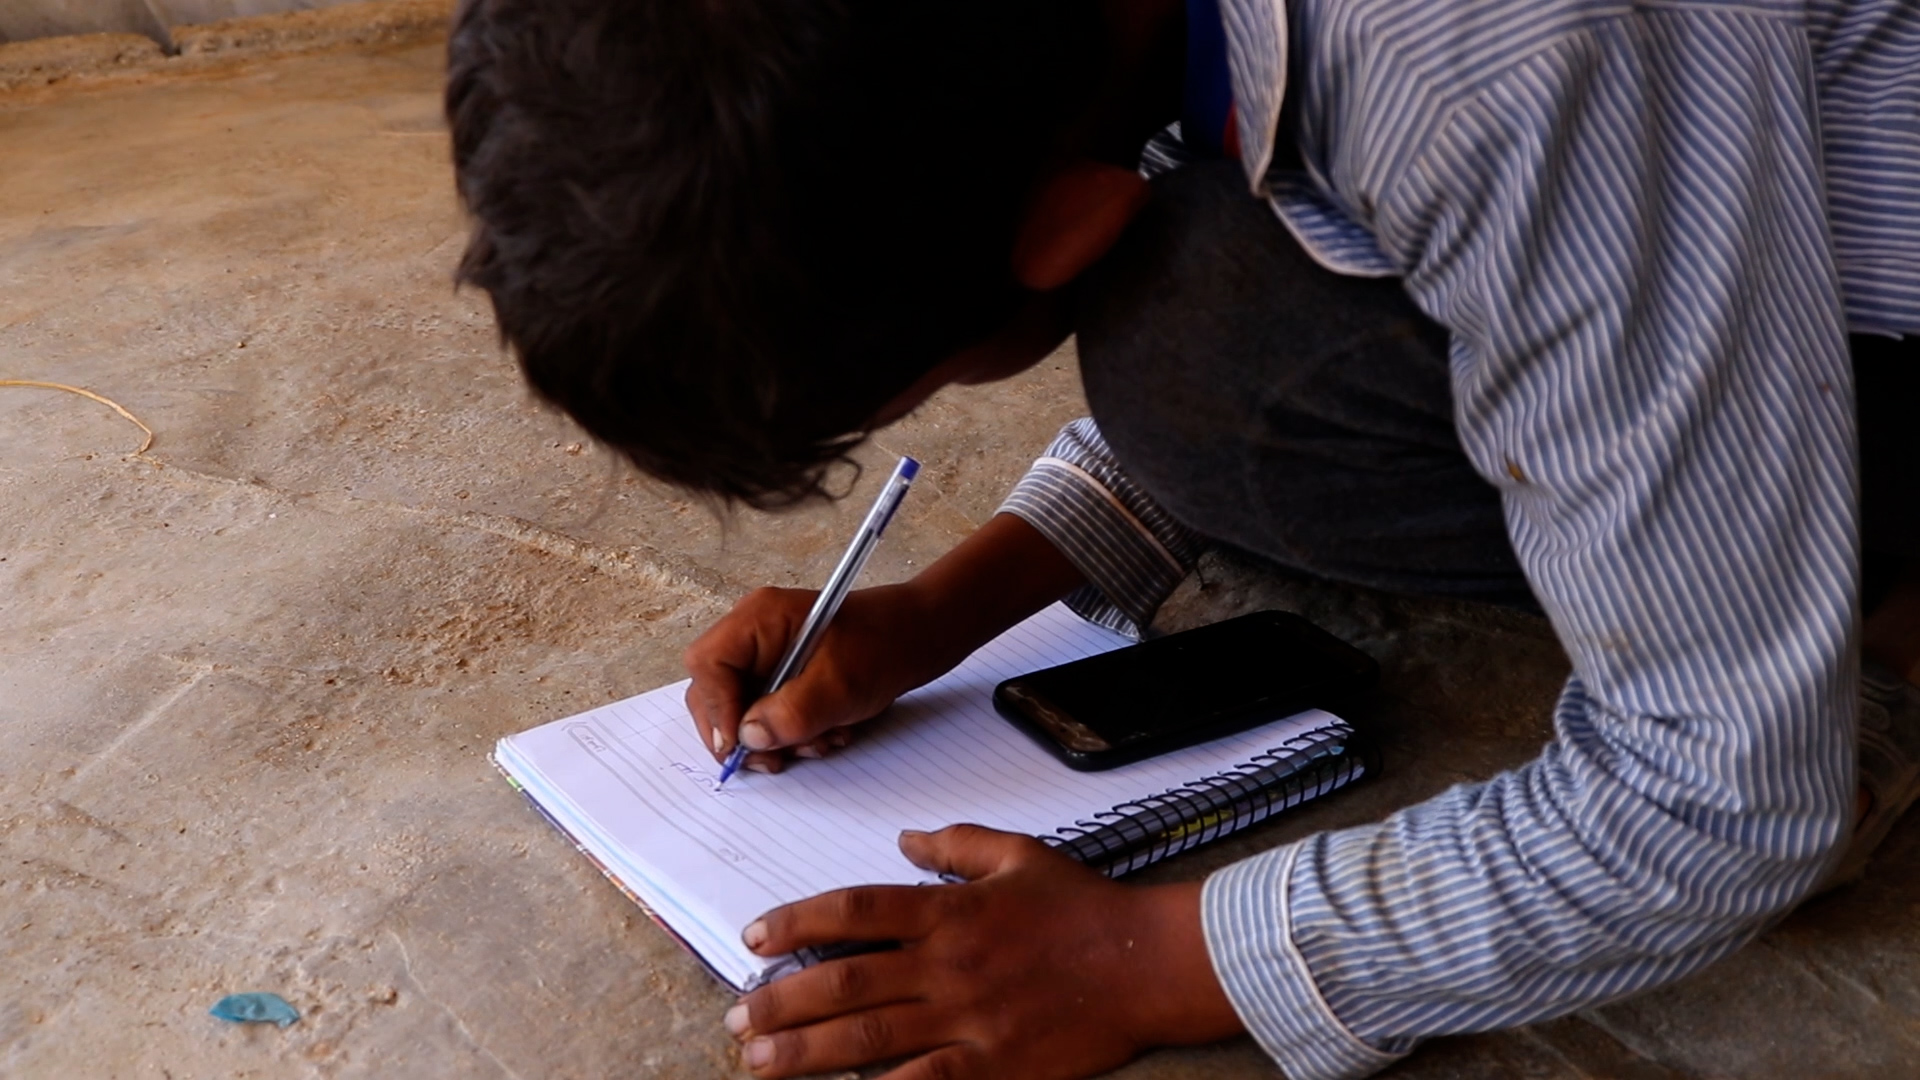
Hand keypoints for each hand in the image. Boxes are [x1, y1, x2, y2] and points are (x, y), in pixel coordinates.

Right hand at [683, 514, 1087, 773]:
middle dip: (743, 733)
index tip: (739, 746)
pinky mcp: (783, 678)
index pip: (708, 666)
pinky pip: (768, 716)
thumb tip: (746, 739)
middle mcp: (754, 635)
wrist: (921, 638)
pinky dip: (793, 735)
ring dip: (776, 739)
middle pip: (714, 693)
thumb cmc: (885, 645)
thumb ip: (791, 713)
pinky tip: (828, 734)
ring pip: (741, 712)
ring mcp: (767, 658)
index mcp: (759, 618)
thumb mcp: (841, 684)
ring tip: (820, 742)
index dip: (716, 710)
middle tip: (775, 762)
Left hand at [723, 825, 1243, 1078]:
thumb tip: (906, 837)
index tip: (754, 937)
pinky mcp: (992, 1065)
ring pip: (868, 1037)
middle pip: (844, 981)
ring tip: (757, 1060)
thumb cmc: (1084, 907)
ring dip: (804, 1051)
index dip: (797, 922)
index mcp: (949, 910)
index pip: (854, 911)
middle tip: (736, 1015)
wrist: (1146, 963)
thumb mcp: (1019, 854)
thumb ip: (957, 843)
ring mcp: (967, 1019)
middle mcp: (947, 964)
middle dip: (781, 1000)